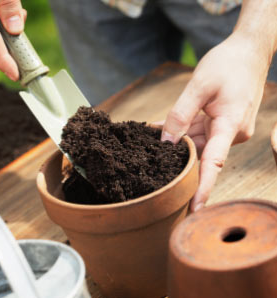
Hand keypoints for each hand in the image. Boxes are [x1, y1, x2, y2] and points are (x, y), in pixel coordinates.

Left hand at [161, 32, 269, 211]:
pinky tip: (164, 128)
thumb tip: (167, 142)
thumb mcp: (199, 86)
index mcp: (230, 126)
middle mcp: (231, 133)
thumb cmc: (228, 65)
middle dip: (178, 157)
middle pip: (201, 154)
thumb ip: (181, 114)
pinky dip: (185, 130)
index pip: (214, 163)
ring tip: (153, 138)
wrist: (249, 51)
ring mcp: (228, 129)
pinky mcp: (223, 123)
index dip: (203, 187)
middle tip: (155, 166)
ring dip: (178, 141)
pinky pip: (200, 132)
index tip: (195, 209)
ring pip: (198, 142)